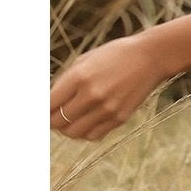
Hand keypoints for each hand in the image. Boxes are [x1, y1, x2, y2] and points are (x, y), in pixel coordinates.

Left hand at [50, 33, 168, 141]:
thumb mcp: (85, 61)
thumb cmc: (114, 55)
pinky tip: (85, 122)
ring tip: (68, 120)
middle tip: (52, 115)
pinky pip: (93, 135)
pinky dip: (84, 132)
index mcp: (79, 77)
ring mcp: (107, 109)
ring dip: (66, 129)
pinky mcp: (119, 118)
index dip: (40, 111)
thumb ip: (65, 81)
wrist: (150, 58)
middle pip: (58, 122)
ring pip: (74, 133)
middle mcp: (92, 95)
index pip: (48, 105)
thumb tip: (47, 103)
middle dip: (51, 121)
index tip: (39, 111)